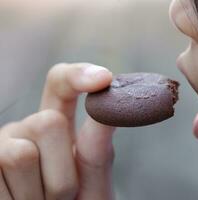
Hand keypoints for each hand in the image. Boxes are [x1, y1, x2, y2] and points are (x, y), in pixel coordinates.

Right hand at [0, 63, 114, 199]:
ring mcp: (2, 146)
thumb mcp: (93, 178)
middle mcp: (27, 128)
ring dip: (43, 192)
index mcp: (57, 123)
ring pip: (20, 155)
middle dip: (63, 170)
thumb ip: (98, 147)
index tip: (103, 78)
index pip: (60, 84)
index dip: (78, 75)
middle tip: (65, 194)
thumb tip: (109, 103)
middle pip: (47, 122)